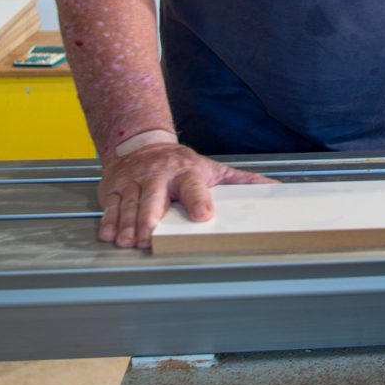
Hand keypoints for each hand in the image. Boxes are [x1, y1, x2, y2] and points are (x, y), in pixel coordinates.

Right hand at [95, 142, 273, 248]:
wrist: (142, 143)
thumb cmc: (182, 164)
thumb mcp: (214, 169)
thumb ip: (242, 181)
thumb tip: (275, 189)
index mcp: (186, 172)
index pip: (194, 186)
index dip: (198, 200)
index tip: (203, 215)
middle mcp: (159, 176)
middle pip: (154, 198)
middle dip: (150, 218)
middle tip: (149, 237)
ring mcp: (134, 180)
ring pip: (129, 204)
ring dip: (128, 224)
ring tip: (129, 241)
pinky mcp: (114, 186)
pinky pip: (110, 205)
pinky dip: (109, 221)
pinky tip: (109, 235)